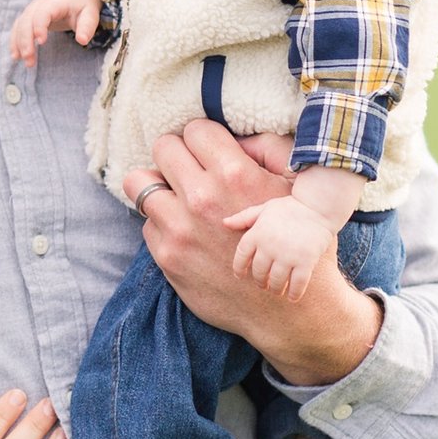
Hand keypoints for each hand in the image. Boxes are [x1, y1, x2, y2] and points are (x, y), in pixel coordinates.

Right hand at [7, 0, 101, 62]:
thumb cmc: (82, 7)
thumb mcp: (90, 14)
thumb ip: (87, 27)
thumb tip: (82, 41)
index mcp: (55, 2)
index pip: (42, 12)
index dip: (39, 26)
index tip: (42, 42)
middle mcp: (39, 4)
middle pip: (27, 20)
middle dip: (25, 40)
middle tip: (28, 58)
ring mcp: (31, 10)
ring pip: (20, 25)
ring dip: (19, 44)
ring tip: (26, 61)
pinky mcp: (28, 17)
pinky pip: (17, 28)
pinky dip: (15, 41)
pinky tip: (16, 55)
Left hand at [120, 121, 381, 382]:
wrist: (288, 308)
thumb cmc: (297, 241)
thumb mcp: (295, 187)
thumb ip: (270, 150)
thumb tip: (237, 134)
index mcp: (234, 174)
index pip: (194, 130)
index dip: (201, 137)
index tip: (205, 148)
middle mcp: (201, 198)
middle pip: (162, 148)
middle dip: (175, 153)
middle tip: (186, 165)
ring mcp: (180, 229)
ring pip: (140, 184)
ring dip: (159, 185)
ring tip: (176, 194)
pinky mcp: (167, 257)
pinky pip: (148, 222)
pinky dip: (162, 222)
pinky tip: (186, 229)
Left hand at [223, 194, 331, 300]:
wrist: (318, 206)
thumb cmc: (289, 207)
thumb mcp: (264, 209)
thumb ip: (244, 218)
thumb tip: (224, 223)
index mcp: (257, 233)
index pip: (241, 256)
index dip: (239, 268)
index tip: (240, 275)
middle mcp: (269, 246)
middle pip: (259, 272)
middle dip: (260, 281)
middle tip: (263, 284)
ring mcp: (288, 255)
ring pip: (277, 281)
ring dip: (275, 288)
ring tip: (277, 290)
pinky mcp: (306, 261)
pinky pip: (298, 283)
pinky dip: (294, 293)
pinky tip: (292, 297)